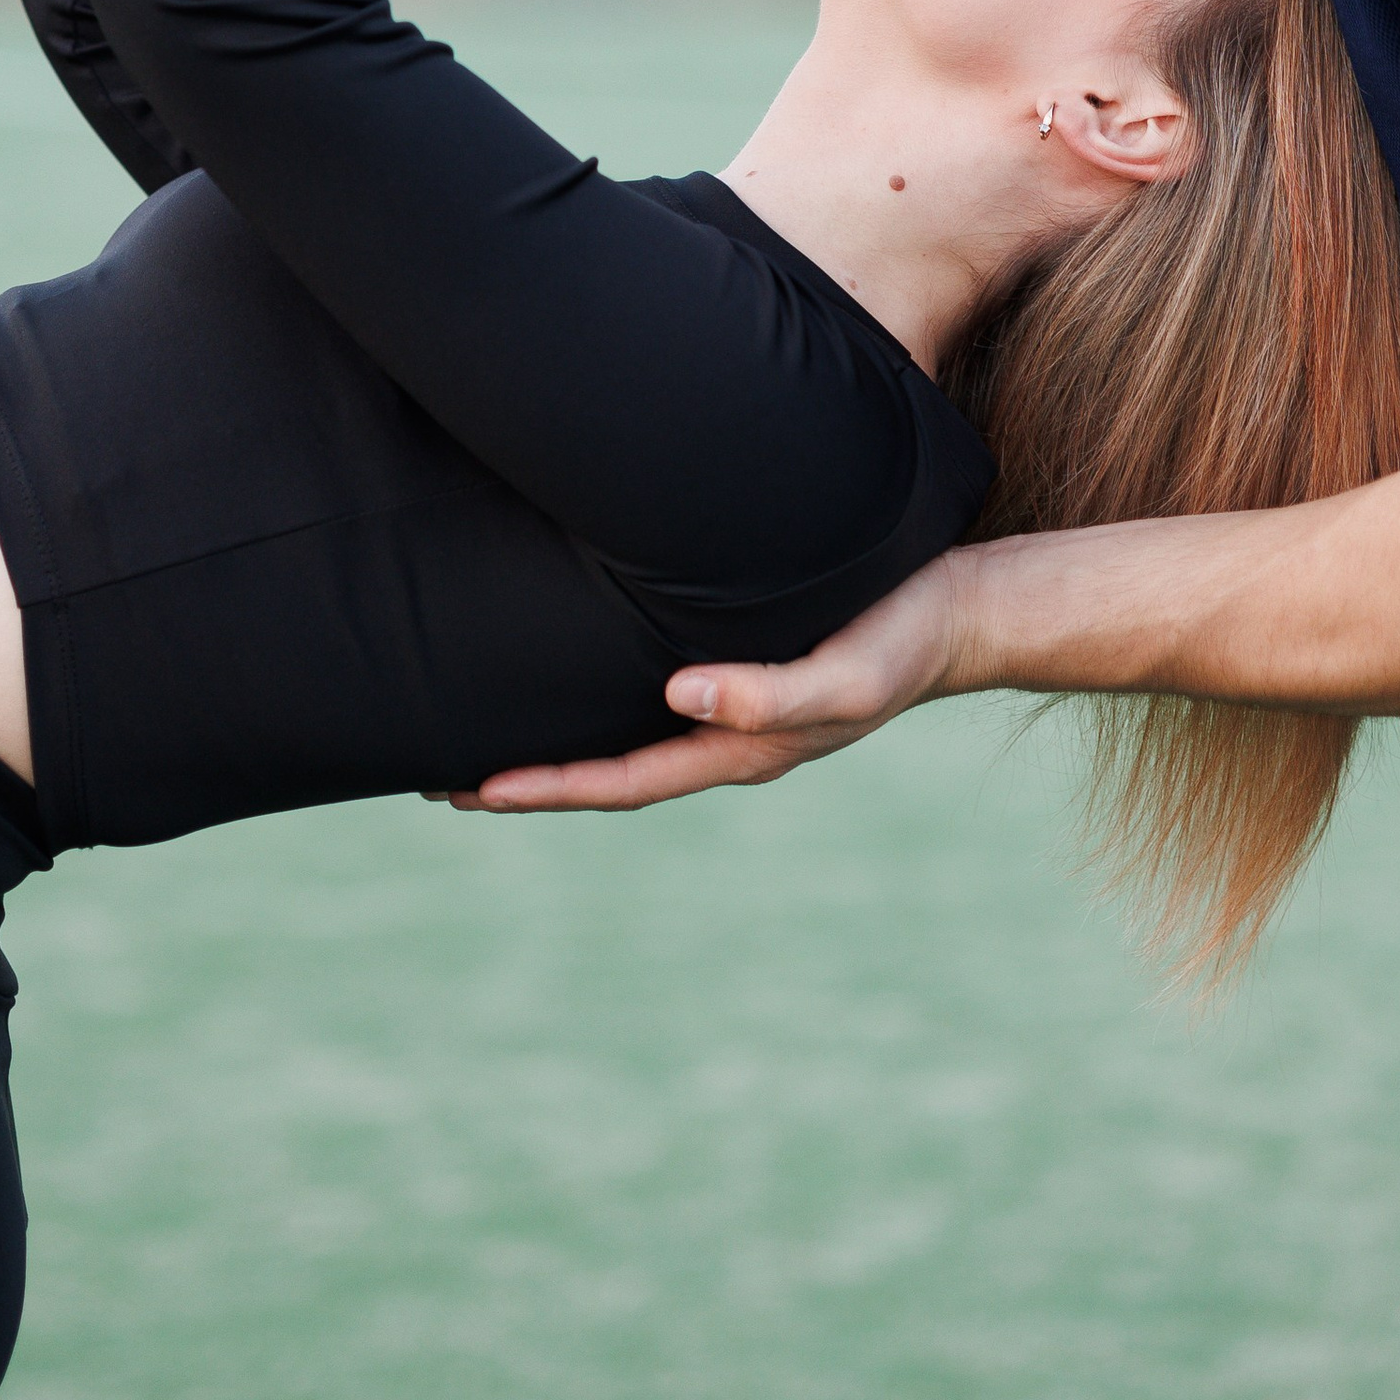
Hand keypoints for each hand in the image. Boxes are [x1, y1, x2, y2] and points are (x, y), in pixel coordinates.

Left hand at [441, 556, 965, 813]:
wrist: (959, 610)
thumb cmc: (903, 639)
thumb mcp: (846, 674)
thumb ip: (771, 695)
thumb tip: (679, 698)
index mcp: (740, 749)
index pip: (622, 780)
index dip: (547, 787)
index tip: (473, 788)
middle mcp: (725, 736)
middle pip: (608, 772)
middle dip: (529, 777)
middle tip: (440, 774)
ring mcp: (732, 708)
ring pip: (625, 737)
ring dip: (559, 745)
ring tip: (485, 733)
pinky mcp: (740, 666)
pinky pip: (654, 698)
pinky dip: (601, 701)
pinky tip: (573, 673)